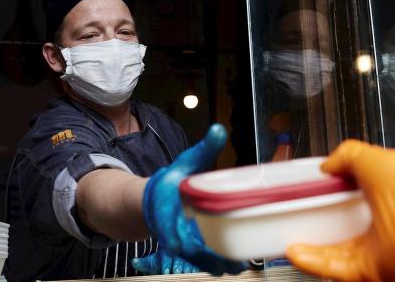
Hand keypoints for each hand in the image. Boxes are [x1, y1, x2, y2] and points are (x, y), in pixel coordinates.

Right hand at [142, 123, 247, 274]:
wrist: (152, 201)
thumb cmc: (169, 183)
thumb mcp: (185, 163)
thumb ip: (203, 150)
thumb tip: (219, 130)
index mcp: (170, 216)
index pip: (180, 236)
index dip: (196, 246)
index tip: (216, 249)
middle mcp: (174, 235)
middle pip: (196, 255)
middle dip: (218, 261)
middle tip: (240, 261)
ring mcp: (182, 246)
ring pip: (202, 263)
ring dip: (221, 265)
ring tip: (242, 263)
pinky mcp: (189, 251)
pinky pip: (205, 262)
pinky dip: (220, 264)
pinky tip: (236, 262)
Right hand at [286, 140, 394, 280]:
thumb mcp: (373, 158)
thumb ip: (347, 156)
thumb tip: (327, 165)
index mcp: (387, 201)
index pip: (353, 205)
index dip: (330, 202)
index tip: (311, 199)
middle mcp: (385, 230)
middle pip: (344, 235)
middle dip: (319, 231)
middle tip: (298, 223)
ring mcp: (378, 252)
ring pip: (336, 256)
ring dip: (311, 250)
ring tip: (291, 241)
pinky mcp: (371, 270)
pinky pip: (336, 269)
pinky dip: (313, 262)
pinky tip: (296, 252)